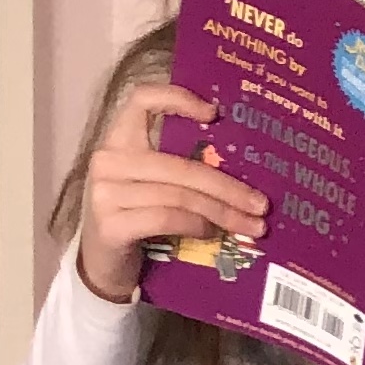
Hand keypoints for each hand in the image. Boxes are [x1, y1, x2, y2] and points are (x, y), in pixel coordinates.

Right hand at [77, 87, 268, 303]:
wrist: (102, 267)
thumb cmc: (134, 221)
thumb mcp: (151, 186)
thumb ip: (177, 170)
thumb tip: (239, 170)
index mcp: (119, 140)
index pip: (141, 99)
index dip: (178, 97)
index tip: (215, 113)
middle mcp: (108, 160)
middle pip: (181, 165)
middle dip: (227, 187)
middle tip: (261, 205)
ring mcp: (106, 192)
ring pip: (180, 195)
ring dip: (221, 213)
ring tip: (249, 226)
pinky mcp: (111, 225)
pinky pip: (167, 218)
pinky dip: (196, 225)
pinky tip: (213, 233)